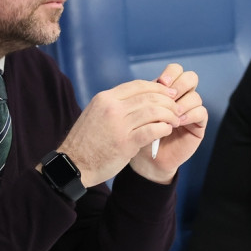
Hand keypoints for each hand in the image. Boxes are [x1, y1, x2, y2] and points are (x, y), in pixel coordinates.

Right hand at [55, 64, 204, 185]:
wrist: (74, 165)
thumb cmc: (86, 142)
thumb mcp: (95, 114)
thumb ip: (114, 105)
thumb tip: (137, 99)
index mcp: (105, 98)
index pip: (138, 85)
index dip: (158, 87)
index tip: (169, 93)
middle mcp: (112, 108)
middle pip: (149, 96)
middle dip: (168, 101)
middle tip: (176, 108)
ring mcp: (119, 125)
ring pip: (154, 111)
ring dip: (169, 115)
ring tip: (174, 120)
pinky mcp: (125, 143)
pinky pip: (153, 130)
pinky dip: (164, 128)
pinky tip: (167, 131)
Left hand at [129, 64, 207, 182]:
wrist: (146, 159)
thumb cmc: (139, 134)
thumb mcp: (139, 112)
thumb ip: (147, 96)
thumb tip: (157, 83)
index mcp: (167, 90)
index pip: (176, 70)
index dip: (171, 73)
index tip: (160, 82)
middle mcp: (181, 98)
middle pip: (191, 77)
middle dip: (180, 84)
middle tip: (170, 95)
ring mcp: (190, 110)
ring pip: (196, 96)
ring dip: (183, 102)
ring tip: (171, 114)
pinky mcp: (198, 125)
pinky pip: (201, 112)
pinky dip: (190, 115)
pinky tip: (178, 122)